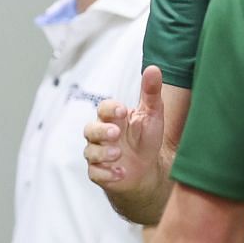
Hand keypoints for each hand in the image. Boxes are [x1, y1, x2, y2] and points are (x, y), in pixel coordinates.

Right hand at [84, 65, 166, 198]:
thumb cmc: (146, 138)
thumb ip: (151, 92)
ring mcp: (97, 154)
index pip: (103, 109)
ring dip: (103, 153)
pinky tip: (120, 173)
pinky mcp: (99, 173)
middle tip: (115, 133)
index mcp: (112, 118)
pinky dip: (107, 174)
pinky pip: (96, 173)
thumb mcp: (152, 114)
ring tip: (118, 154)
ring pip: (90, 152)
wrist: (147, 169)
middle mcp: (100, 135)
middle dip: (101, 131)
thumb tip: (153, 68)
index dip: (110, 109)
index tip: (122, 110)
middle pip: (90, 129)